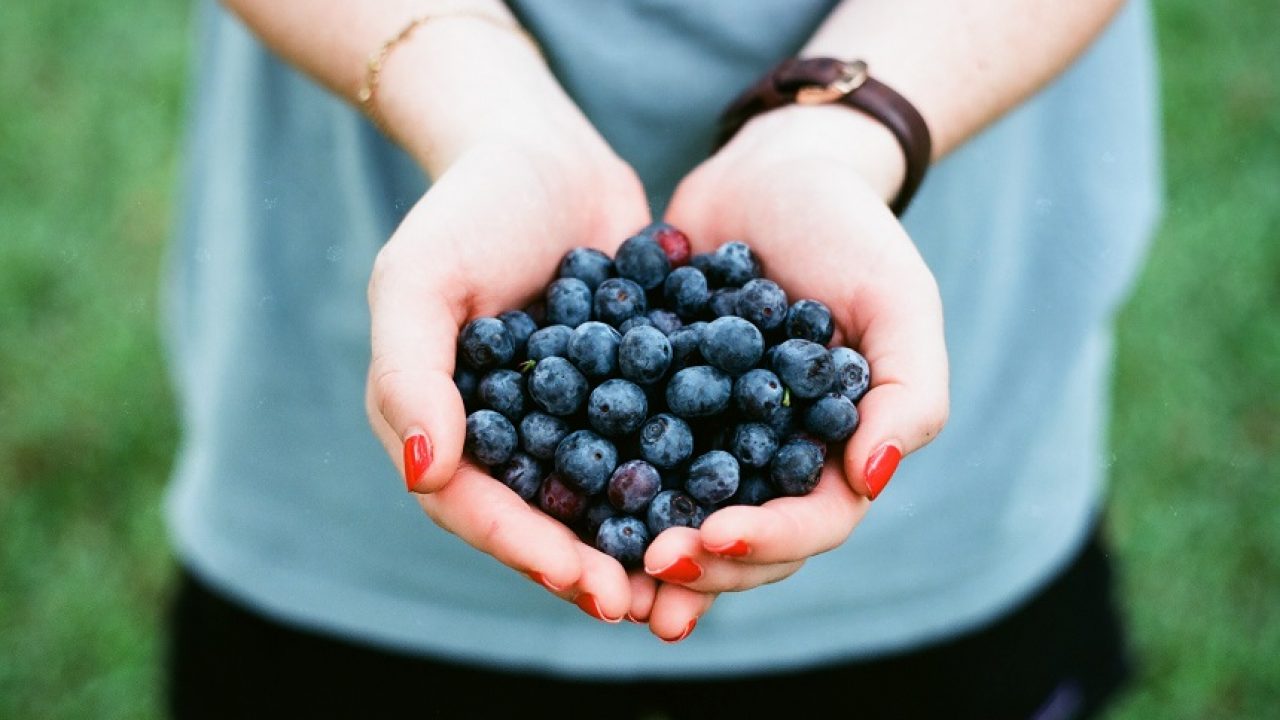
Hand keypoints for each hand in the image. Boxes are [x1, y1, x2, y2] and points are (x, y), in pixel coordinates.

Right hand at [365, 130, 655, 623]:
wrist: (544, 152)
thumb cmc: (467, 209)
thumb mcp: (419, 279)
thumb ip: (408, 374)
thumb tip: (425, 475)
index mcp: (444, 426)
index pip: (478, 508)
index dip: (530, 552)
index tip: (588, 585)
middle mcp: (506, 436)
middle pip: (545, 520)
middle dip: (593, 567)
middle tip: (646, 607)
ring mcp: (570, 418)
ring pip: (604, 498)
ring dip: (644, 543)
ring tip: (693, 580)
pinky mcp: (628, 393)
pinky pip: (654, 446)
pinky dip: (686, 480)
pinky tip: (733, 505)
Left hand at [632, 104, 949, 638]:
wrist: (770, 171)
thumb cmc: (847, 230)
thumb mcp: (897, 298)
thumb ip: (909, 391)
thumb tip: (872, 480)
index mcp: (836, 450)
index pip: (813, 522)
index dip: (768, 540)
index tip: (715, 537)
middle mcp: (772, 457)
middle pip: (743, 539)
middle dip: (700, 563)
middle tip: (650, 565)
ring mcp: (711, 436)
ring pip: (681, 512)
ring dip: (647, 549)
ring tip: (605, 570)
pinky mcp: (655, 405)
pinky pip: (627, 454)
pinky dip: (601, 485)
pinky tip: (562, 503)